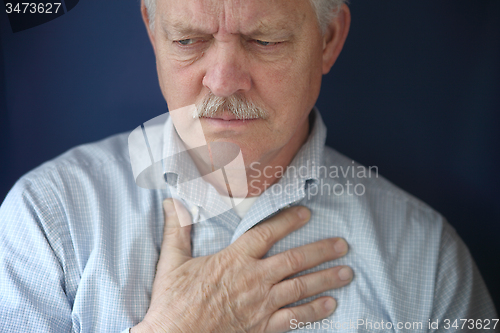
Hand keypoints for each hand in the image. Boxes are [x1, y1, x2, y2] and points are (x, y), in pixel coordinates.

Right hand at [132, 199, 351, 332]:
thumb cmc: (173, 302)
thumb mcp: (172, 262)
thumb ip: (177, 231)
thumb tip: (172, 203)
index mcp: (234, 259)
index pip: (267, 233)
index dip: (288, 221)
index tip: (306, 213)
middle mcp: (253, 279)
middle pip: (294, 260)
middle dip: (321, 251)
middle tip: (342, 245)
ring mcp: (261, 304)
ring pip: (300, 287)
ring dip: (326, 279)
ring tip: (346, 272)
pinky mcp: (262, 327)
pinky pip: (294, 318)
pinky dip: (314, 311)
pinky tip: (330, 305)